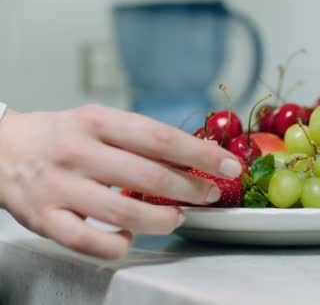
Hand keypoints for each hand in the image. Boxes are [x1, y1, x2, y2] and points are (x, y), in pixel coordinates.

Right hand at [0, 105, 241, 258]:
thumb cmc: (59, 136)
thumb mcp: (97, 121)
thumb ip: (138, 138)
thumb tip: (192, 156)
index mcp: (96, 121)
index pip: (160, 138)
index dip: (200, 154)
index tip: (229, 165)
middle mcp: (79, 152)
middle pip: (149, 174)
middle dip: (190, 189)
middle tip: (210, 195)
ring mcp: (60, 187)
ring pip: (124, 212)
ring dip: (162, 219)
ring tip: (177, 218)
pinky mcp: (44, 219)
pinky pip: (89, 242)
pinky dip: (118, 245)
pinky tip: (130, 237)